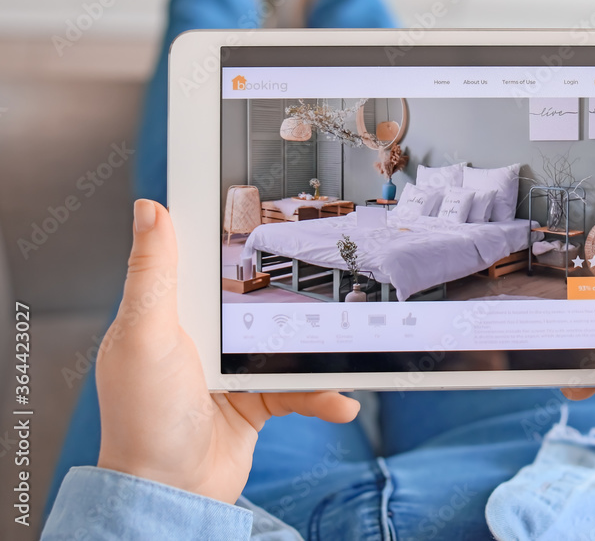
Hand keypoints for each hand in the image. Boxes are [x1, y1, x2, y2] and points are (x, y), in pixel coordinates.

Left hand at [95, 200, 359, 502]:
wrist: (174, 494)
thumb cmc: (144, 420)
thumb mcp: (146, 336)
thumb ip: (153, 274)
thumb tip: (151, 210)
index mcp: (172, 311)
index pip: (203, 259)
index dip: (231, 231)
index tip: (267, 204)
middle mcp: (204, 335)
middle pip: (261, 296)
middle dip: (297, 296)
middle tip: (327, 285)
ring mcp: (234, 367)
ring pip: (291, 342)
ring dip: (321, 354)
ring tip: (347, 355)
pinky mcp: (259, 397)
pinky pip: (302, 386)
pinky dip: (324, 394)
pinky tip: (338, 401)